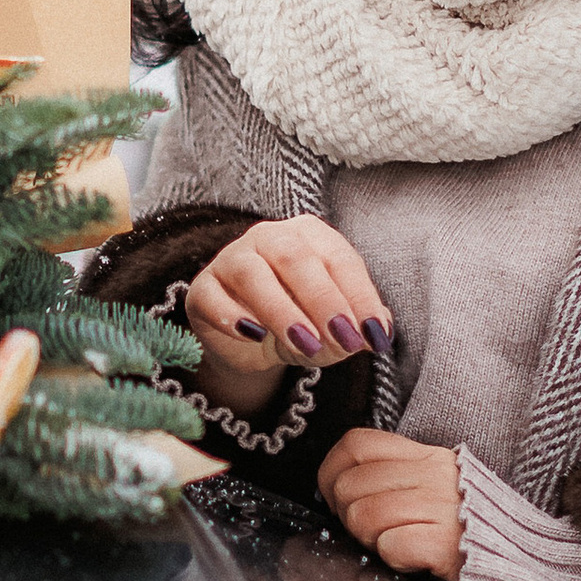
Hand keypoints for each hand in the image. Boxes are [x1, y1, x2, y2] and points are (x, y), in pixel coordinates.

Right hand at [182, 216, 392, 416]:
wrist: (250, 341)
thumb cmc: (300, 322)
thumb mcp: (333, 329)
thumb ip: (356, 328)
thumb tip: (378, 331)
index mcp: (311, 236)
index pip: (340, 259)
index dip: (360, 297)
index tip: (374, 335)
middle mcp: (270, 237)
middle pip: (295, 258)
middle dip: (324, 300)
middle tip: (343, 338)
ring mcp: (231, 258)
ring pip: (252, 273)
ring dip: (282, 310)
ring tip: (305, 344)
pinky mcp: (203, 288)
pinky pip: (213, 297)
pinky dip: (233, 317)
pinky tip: (254, 335)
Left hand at [319, 428, 462, 580]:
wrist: (517, 561)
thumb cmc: (465, 526)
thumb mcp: (434, 484)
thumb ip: (393, 474)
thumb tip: (338, 482)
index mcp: (426, 456)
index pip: (356, 443)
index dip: (331, 471)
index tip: (334, 497)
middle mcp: (433, 475)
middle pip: (350, 485)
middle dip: (347, 515)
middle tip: (370, 531)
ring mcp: (441, 508)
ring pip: (363, 515)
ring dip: (369, 538)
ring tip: (394, 543)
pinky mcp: (446, 544)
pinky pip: (391, 545)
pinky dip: (393, 557)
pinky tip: (413, 558)